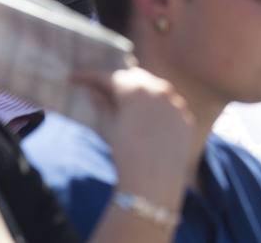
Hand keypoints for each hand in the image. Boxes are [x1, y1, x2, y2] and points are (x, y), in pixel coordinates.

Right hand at [73, 66, 193, 201]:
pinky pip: (171, 106)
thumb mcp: (108, 127)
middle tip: (102, 89)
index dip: (88, 77)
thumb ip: (101, 105)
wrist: (154, 183)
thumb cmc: (125, 154)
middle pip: (135, 77)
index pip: (108, 77)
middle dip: (118, 82)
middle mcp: (159, 89)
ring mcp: (177, 103)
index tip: (74, 78)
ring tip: (127, 104)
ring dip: (141, 93)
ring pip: (156, 89)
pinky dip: (158, 108)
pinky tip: (149, 121)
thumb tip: (93, 92)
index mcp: (135, 89)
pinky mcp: (187, 119)